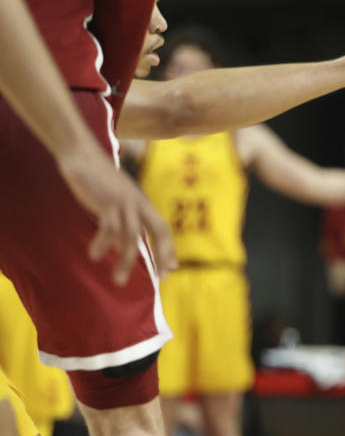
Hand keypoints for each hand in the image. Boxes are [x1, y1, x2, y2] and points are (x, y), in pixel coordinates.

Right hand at [57, 144, 176, 284]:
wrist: (82, 155)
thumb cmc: (99, 182)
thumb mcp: (117, 202)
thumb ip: (123, 221)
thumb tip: (124, 246)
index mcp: (143, 204)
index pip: (163, 229)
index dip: (169, 249)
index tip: (170, 270)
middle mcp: (138, 203)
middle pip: (159, 229)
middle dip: (164, 253)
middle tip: (161, 277)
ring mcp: (123, 201)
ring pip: (131, 234)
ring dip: (126, 259)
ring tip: (118, 280)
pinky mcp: (106, 200)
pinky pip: (108, 226)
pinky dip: (102, 243)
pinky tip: (94, 255)